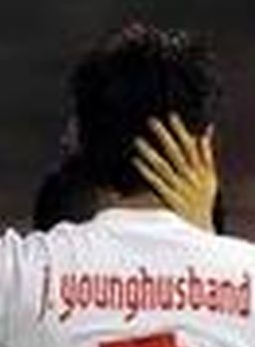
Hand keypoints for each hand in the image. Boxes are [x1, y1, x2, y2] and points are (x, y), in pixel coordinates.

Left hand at [134, 114, 216, 231]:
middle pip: (177, 153)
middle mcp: (191, 178)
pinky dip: (147, 172)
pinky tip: (137, 161)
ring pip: (164, 167)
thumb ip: (206, 155)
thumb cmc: (203, 202)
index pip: (190, 146)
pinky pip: (157, 183)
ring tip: (138, 140)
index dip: (180, 131)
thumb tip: (205, 132)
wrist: (201, 230)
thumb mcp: (210, 177)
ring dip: (151, 153)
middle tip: (151, 121)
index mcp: (201, 171)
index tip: (171, 116)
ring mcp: (180, 189)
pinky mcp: (170, 200)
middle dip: (165, 136)